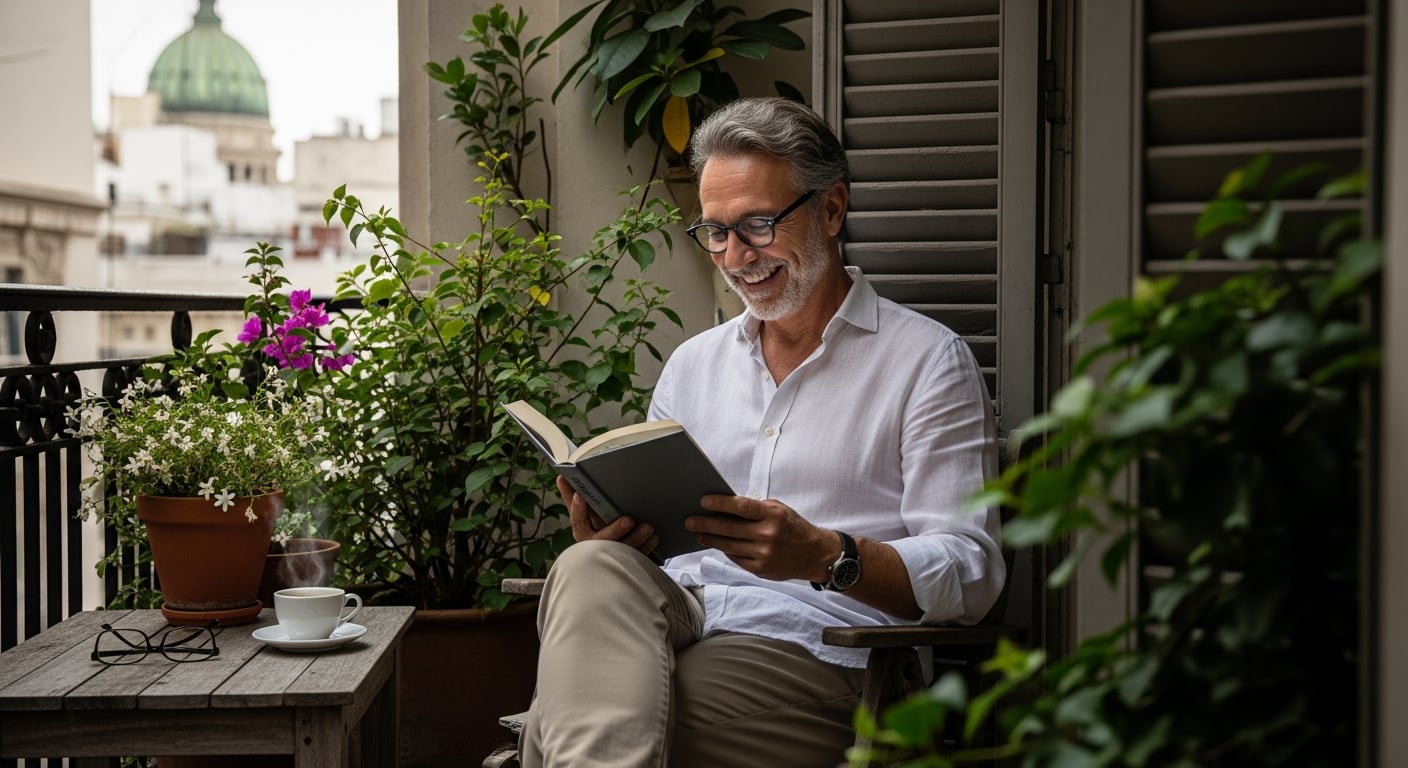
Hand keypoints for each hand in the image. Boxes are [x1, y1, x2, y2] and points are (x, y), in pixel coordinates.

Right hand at [557, 475, 658, 555]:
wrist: (608, 560)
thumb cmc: (597, 527)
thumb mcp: (588, 513)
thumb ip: (578, 498)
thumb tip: (563, 475)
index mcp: (582, 529)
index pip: (577, 518)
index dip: (578, 508)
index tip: (580, 496)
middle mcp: (592, 544)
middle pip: (602, 539)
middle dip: (615, 529)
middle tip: (628, 519)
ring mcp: (608, 555)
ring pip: (621, 550)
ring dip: (635, 538)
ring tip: (648, 528)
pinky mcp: (623, 563)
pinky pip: (634, 558)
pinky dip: (646, 548)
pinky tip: (654, 537)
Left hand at [687, 494, 833, 581]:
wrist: (815, 555)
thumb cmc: (793, 527)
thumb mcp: (779, 510)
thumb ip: (755, 509)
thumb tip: (725, 508)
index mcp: (773, 515)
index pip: (741, 507)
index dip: (720, 504)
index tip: (703, 502)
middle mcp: (768, 535)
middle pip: (729, 529)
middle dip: (706, 524)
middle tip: (689, 521)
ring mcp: (763, 554)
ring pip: (729, 546)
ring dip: (710, 539)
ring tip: (698, 533)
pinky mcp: (760, 569)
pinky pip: (736, 558)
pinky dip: (725, 551)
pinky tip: (717, 545)